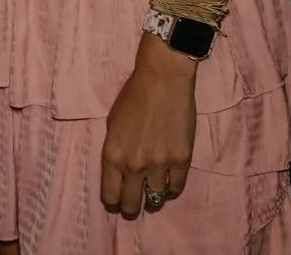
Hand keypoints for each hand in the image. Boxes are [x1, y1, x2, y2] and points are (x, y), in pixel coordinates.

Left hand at [99, 35, 196, 219]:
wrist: (162, 81)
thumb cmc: (133, 96)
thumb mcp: (112, 124)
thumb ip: (116, 150)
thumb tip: (120, 171)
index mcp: (112, 156)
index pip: (109, 195)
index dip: (113, 203)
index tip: (116, 203)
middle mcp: (133, 165)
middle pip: (131, 204)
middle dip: (130, 209)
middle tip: (133, 208)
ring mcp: (159, 164)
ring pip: (155, 198)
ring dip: (153, 201)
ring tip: (152, 200)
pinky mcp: (181, 160)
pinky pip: (176, 187)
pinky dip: (172, 190)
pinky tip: (168, 187)